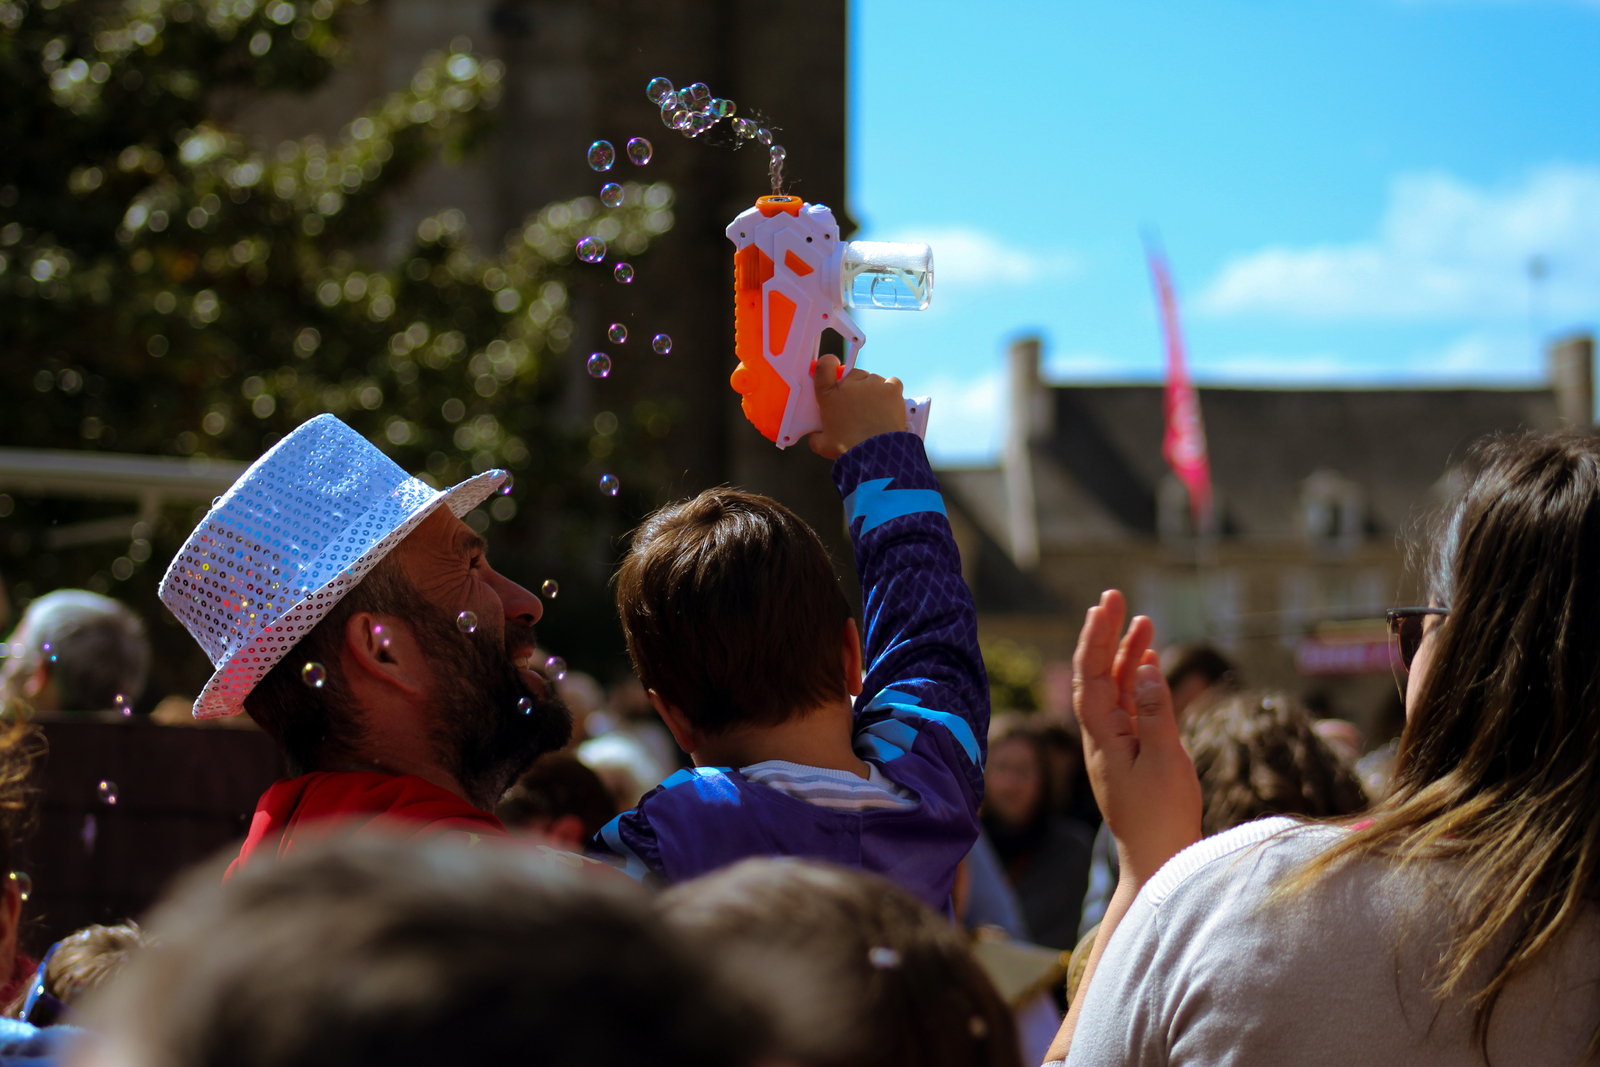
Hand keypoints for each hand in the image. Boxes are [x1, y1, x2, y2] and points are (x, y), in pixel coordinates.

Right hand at [808, 353, 906, 458]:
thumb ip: (815, 436)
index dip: (828, 363)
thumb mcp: (821, 444)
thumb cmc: (847, 448)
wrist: (874, 453)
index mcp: (829, 395)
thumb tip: (814, 435)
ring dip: (873, 390)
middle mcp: (849, 385)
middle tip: (857, 404)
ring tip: (875, 409)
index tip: (832, 366)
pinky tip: (888, 403)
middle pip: (853, 374)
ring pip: (873, 379)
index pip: (824, 366)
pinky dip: (891, 390)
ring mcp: (871, 384)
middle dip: (855, 386)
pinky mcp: (890, 389)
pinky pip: (892, 382)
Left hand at [1072, 590, 1201, 886]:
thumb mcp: (1164, 761)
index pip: (1091, 676)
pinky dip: (1137, 681)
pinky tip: (1148, 662)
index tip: (1106, 605)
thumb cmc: (1162, 815)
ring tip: (1142, 622)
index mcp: (1103, 735)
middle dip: (1105, 635)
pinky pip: (1129, 707)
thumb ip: (1155, 713)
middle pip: (1098, 675)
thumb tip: (1142, 667)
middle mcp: (1102, 735)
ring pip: (1115, 689)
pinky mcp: (1131, 753)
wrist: (1157, 859)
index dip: (1096, 637)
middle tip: (1115, 597)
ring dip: (1124, 654)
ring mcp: (1115, 744)